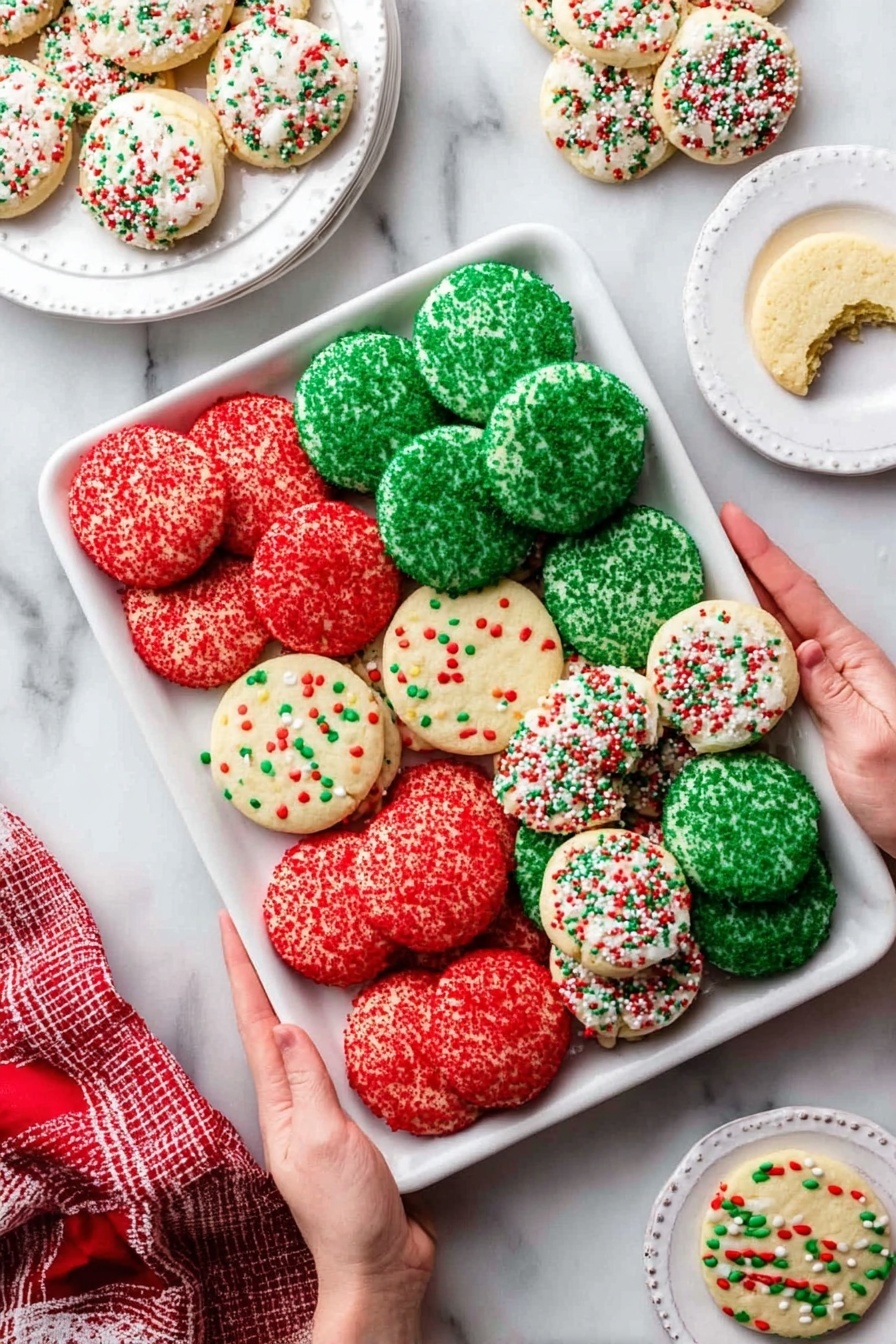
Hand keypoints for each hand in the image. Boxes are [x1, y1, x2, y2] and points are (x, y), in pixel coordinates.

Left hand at [219, 912, 434, 1343]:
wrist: (381, 1265)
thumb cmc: (347, 1213)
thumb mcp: (322, 1140)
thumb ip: (306, 1083)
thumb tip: (283, 1025)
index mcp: (279, 1103)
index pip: (254, 1024)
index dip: (241, 972)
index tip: (228, 925)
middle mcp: (294, 1101)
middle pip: (272, 1024)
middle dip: (261, 972)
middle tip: (257, 922)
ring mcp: (321, 1112)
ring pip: (307, 1041)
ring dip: (298, 996)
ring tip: (296, 952)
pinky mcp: (352, 1123)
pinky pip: (340, 1065)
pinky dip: (339, 1032)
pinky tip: (353, 1019)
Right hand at [721, 503, 895, 858]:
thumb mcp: (869, 741)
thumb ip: (833, 692)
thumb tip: (800, 648)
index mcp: (855, 661)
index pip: (802, 596)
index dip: (765, 556)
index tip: (736, 521)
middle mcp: (841, 666)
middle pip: (787, 601)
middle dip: (751, 563)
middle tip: (714, 536)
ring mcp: (829, 687)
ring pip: (779, 630)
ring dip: (746, 601)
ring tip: (711, 577)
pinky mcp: (818, 711)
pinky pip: (776, 666)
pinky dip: (749, 645)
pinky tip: (731, 644)